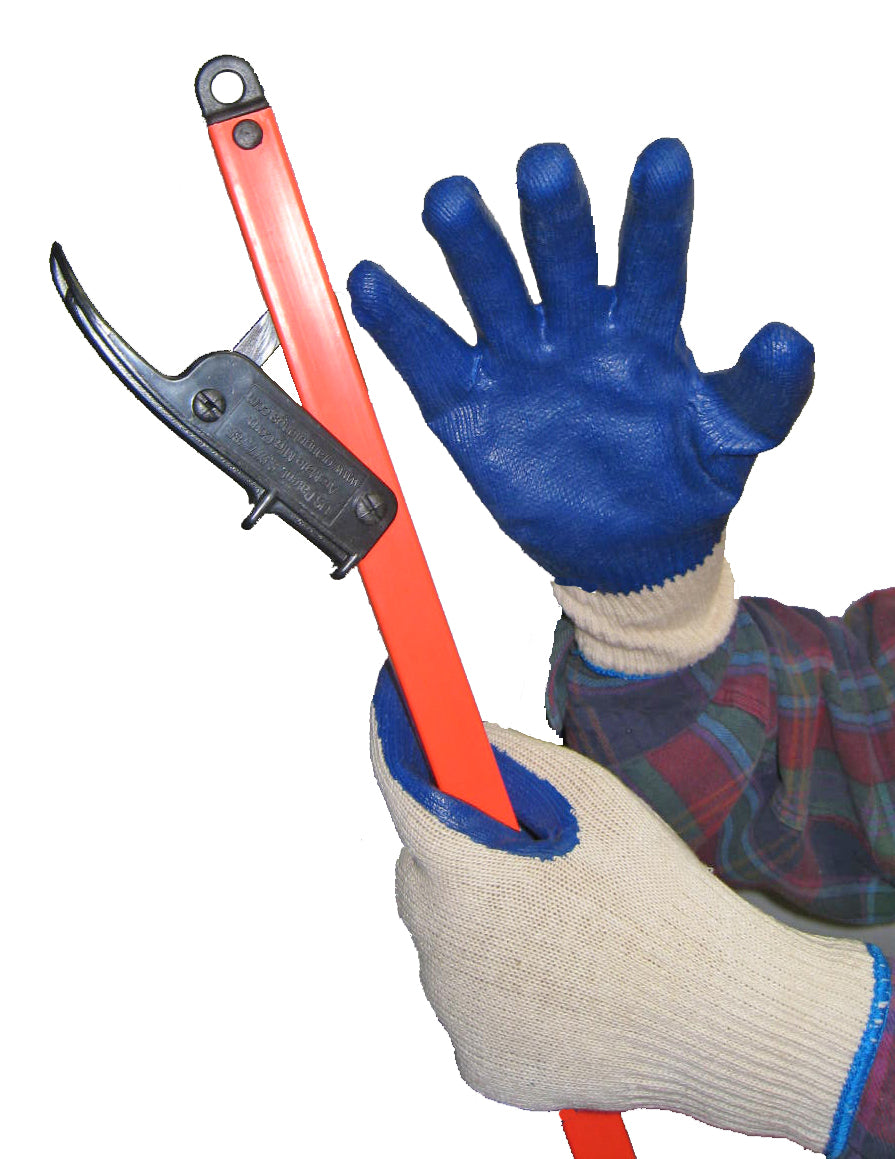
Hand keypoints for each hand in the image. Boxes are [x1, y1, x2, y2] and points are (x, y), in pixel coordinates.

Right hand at [348, 140, 812, 592]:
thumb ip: (760, 393)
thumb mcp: (730, 440)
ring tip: (450, 201)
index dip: (657, 213)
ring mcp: (519, 361)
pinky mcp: (468, 404)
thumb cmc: (680, 482)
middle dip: (553, 214)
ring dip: (470, 247)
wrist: (628, 549)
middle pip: (561, 256)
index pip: (651, 258)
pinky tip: (373, 282)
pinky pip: (428, 356)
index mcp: (641, 326)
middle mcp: (575, 328)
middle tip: (546, 169)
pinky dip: (398, 322)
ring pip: (490, 290)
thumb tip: (787, 340)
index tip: (664, 162)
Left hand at [370, 664, 877, 1149]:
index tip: (391, 719)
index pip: (404, 798)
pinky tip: (559, 979)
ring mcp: (459, 1018)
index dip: (399, 753)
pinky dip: (495, 984)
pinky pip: (467, 1001)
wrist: (723, 1020)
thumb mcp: (594, 799)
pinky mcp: (480, 1064)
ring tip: (560, 926)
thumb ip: (509, 755)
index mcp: (470, 882)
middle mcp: (445, 956)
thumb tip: (451, 735)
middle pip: (420, 875)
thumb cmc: (663, 899)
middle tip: (520, 852)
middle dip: (457, 853)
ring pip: (443, 941)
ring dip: (478, 922)